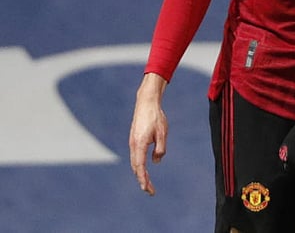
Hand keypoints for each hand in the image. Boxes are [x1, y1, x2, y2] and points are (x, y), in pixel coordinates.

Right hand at [128, 74, 168, 194]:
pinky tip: (143, 169)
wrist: (146, 103)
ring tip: (147, 184)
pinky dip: (139, 166)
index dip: (144, 180)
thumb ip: (160, 149)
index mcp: (139, 145)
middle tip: (150, 191)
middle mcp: (133, 145)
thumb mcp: (162, 133)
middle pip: (136, 168)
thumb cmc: (156, 117)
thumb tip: (156, 162)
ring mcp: (132, 143)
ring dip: (140, 174)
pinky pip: (135, 156)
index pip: (140, 168)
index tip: (148, 190)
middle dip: (142, 181)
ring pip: (134, 163)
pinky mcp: (134, 140)